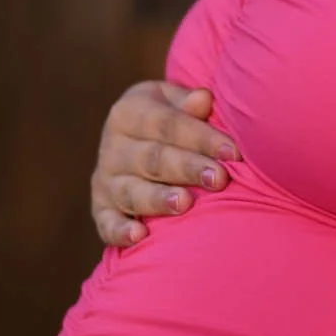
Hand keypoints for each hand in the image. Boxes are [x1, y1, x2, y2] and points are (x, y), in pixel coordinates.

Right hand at [92, 80, 241, 247]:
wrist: (135, 143)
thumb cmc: (168, 122)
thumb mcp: (173, 103)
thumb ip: (189, 103)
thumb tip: (203, 99)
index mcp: (128, 112)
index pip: (167, 124)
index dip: (201, 138)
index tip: (233, 152)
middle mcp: (112, 146)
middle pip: (152, 158)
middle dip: (187, 168)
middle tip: (219, 179)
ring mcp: (105, 180)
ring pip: (132, 191)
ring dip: (158, 199)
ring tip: (185, 203)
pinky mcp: (102, 209)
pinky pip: (107, 222)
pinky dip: (120, 231)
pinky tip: (139, 236)